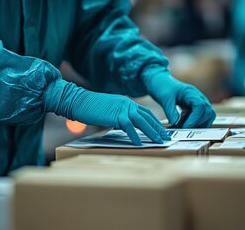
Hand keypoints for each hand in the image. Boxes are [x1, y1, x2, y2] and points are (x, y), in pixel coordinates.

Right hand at [44, 79, 169, 144]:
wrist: (78, 101)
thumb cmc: (90, 108)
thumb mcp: (108, 111)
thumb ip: (118, 117)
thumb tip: (123, 126)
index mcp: (126, 102)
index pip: (145, 112)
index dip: (155, 122)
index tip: (162, 130)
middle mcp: (127, 104)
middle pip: (147, 117)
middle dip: (158, 128)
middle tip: (166, 137)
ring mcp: (121, 108)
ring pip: (142, 121)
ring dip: (152, 132)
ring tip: (159, 141)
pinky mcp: (115, 115)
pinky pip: (128, 127)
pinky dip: (135, 136)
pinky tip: (139, 143)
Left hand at [143, 69, 215, 127]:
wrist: (159, 80)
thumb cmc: (162, 86)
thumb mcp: (164, 99)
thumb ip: (170, 111)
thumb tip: (176, 123)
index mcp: (191, 92)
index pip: (200, 106)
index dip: (195, 119)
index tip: (185, 127)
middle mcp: (198, 96)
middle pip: (208, 112)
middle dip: (198, 123)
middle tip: (184, 129)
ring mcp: (198, 101)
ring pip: (207, 116)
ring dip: (198, 124)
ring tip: (183, 127)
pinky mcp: (194, 107)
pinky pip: (200, 117)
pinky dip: (194, 123)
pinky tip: (183, 123)